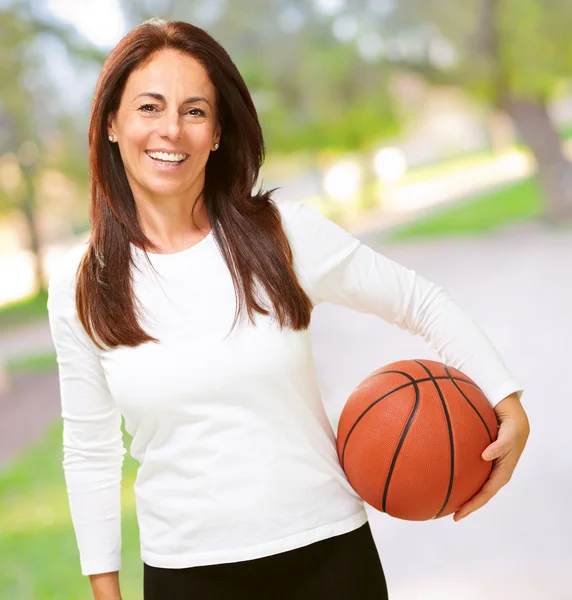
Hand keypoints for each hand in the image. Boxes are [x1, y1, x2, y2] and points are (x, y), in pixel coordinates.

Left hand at [453, 392, 529, 521]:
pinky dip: (463, 479)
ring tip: (447, 501)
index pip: (485, 495)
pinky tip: (449, 477)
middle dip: (466, 506)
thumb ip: (499, 446)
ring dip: (464, 495)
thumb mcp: (509, 435)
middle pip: (480, 495)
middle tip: (450, 515)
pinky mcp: (486, 462)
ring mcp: (490, 469)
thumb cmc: (512, 429)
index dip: (472, 506)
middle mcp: (495, 474)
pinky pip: (473, 474)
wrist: (515, 420)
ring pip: (476, 486)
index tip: (458, 515)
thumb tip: (485, 455)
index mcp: (502, 474)